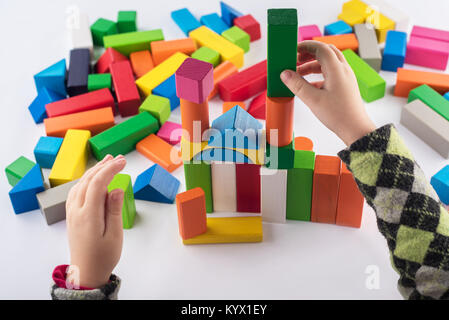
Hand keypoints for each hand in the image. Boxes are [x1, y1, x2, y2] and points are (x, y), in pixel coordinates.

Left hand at [65, 155, 126, 288]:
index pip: (97, 184)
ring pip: (80, 184)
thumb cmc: (103, 256)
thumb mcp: (114, 235)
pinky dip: (86, 180)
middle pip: (88, 181)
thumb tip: (116, 189)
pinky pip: (76, 191)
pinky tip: (93, 178)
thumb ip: (114, 210)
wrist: (87, 272)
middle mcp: (76, 211)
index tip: (123, 162)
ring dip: (94, 171)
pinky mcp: (72, 215)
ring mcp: (72, 212)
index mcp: (88, 215)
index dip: (110, 169)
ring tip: (107, 162)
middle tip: (119, 158)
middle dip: (103, 166)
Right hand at [280, 40, 376, 145]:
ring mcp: (345, 77)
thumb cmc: (338, 115)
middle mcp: (343, 70)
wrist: (355, 129)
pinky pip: (330, 73)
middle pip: (326, 52)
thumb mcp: (313, 100)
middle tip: (295, 59)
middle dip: (309, 53)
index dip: (306, 46)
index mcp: (336, 69)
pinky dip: (318, 75)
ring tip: (298, 74)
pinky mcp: (345, 85)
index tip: (293, 50)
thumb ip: (297, 85)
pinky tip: (308, 86)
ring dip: (312, 65)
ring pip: (328, 63)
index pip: (321, 48)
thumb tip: (285, 74)